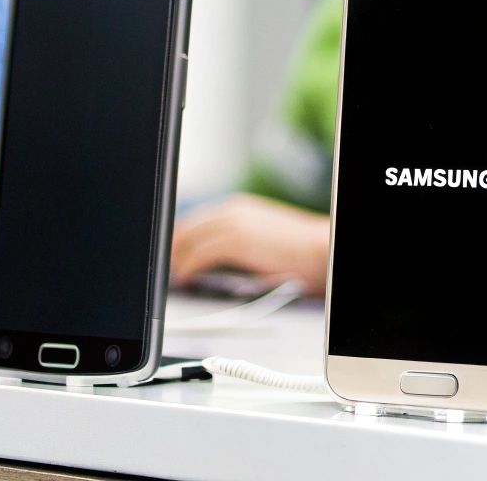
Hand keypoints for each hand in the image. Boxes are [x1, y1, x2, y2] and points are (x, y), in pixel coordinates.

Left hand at [170, 194, 331, 295]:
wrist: (321, 250)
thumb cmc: (300, 251)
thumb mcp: (264, 236)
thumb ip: (238, 240)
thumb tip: (211, 258)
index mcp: (238, 207)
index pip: (194, 220)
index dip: (179, 239)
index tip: (171, 254)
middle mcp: (231, 210)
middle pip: (184, 229)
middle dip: (172, 249)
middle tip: (165, 268)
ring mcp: (231, 224)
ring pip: (187, 242)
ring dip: (176, 260)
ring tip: (173, 276)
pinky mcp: (234, 242)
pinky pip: (198, 256)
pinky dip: (188, 269)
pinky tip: (187, 279)